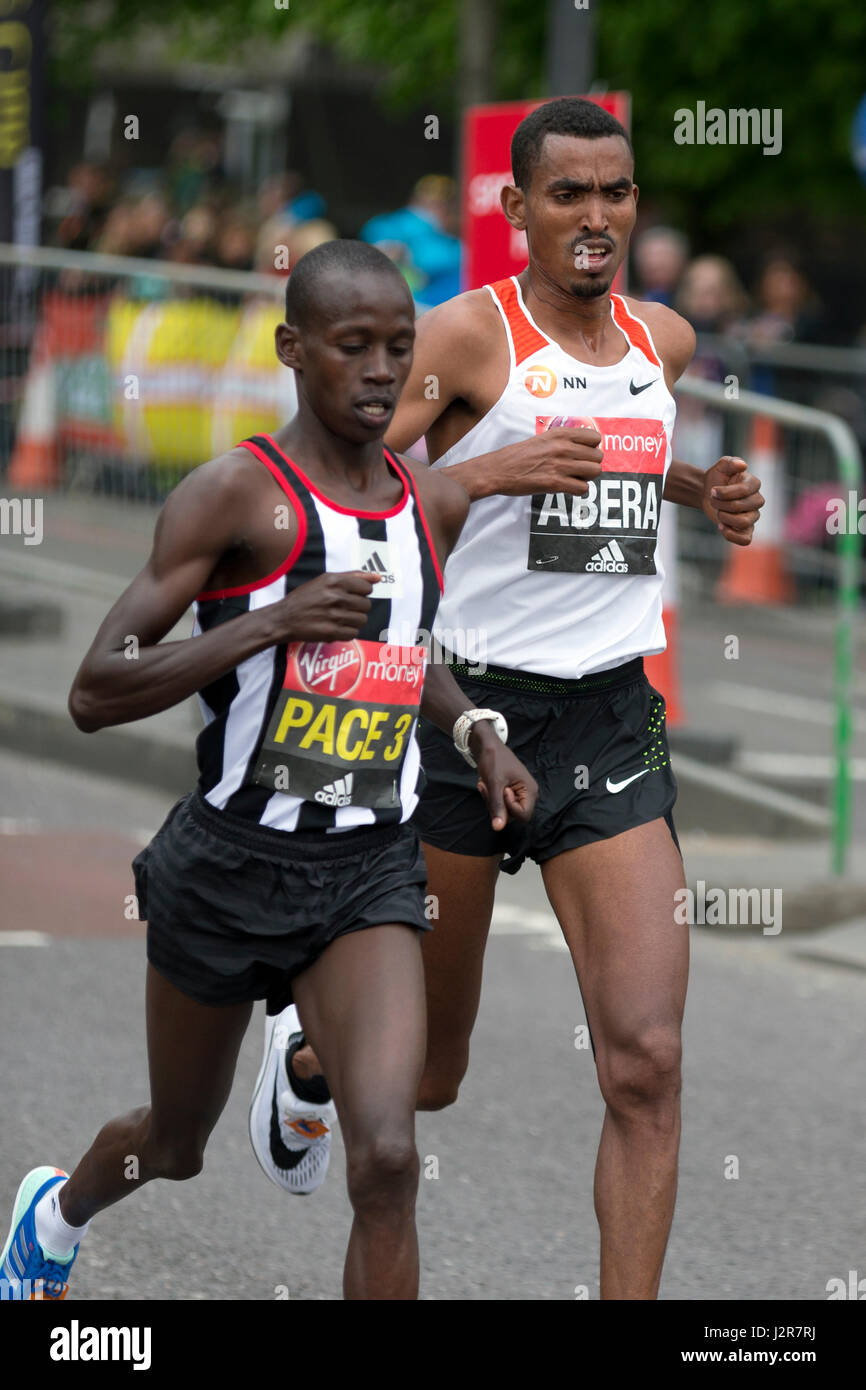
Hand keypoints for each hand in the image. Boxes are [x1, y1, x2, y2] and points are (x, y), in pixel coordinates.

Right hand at [271, 571, 381, 642]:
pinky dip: (347, 632)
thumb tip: (378, 577)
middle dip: (358, 607)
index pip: (366, 587)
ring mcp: (334, 615)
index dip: (361, 592)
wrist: (284, 618)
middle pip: (366, 605)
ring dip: (354, 621)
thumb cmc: (305, 598)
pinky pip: (353, 633)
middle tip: (344, 608)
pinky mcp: (331, 632)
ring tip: (340, 618)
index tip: (351, 595)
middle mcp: (335, 597)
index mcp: (334, 581)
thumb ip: (353, 576)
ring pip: (362, 620)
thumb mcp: (325, 580)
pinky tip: (336, 627)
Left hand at [469, 724, 537, 830]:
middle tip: (487, 788)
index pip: (523, 815)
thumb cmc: (494, 760)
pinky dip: (490, 796)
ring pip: (503, 810)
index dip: (509, 808)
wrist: (487, 746)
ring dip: (491, 800)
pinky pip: (499, 804)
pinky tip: (485, 784)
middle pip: (512, 814)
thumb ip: (497, 806)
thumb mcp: (494, 783)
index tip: (501, 791)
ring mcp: (518, 794)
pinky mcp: (509, 793)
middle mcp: (527, 794)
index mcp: (530, 790)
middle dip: (496, 803)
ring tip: (484, 784)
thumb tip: (498, 828)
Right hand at [482, 427, 602, 497]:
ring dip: (587, 477)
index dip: (592, 448)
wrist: (499, 469)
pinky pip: (583, 488)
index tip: (583, 454)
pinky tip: (568, 487)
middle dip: (591, 464)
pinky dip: (578, 490)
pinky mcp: (555, 483)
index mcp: (560, 434)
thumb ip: (563, 440)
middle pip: (598, 456)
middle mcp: (563, 447)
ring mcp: (560, 465)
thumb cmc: (519, 456)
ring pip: (594, 471)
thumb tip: (582, 448)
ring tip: (574, 478)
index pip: (595, 437)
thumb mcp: (543, 439)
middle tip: (579, 469)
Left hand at [702, 456, 763, 545]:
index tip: (712, 490)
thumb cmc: (716, 478)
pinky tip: (722, 527)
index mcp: (754, 484)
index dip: (725, 493)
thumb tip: (742, 465)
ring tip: (718, 513)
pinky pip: (746, 540)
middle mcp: (757, 501)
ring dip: (724, 518)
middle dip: (721, 505)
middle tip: (714, 500)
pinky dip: (732, 535)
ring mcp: (753, 516)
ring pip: (744, 523)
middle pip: (741, 507)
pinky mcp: (746, 530)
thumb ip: (730, 462)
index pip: (745, 491)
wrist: (707, 493)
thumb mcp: (721, 466)